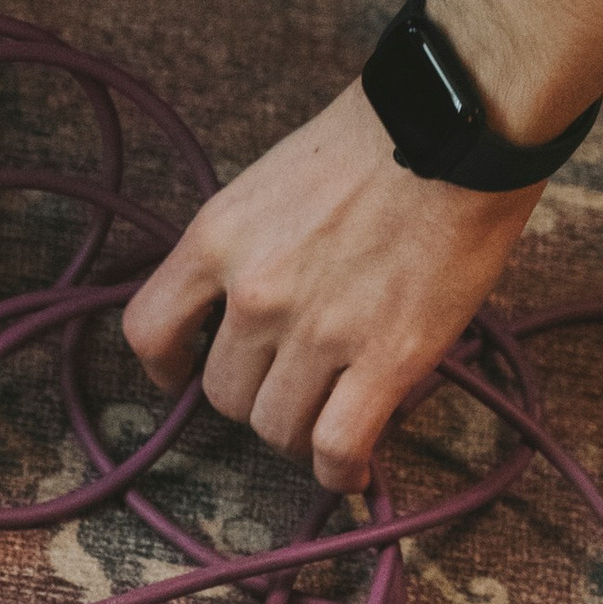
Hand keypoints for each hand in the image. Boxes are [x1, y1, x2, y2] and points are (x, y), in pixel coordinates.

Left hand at [123, 82, 538, 492]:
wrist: (453, 132)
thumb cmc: (369, 146)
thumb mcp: (267, 186)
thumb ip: (243, 252)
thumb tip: (238, 316)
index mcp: (216, 240)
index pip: (148, 329)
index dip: (165, 365)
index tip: (185, 372)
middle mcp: (256, 291)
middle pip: (223, 393)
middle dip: (254, 397)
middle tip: (290, 385)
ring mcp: (318, 331)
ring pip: (276, 427)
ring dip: (297, 433)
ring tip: (325, 420)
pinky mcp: (385, 360)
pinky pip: (336, 445)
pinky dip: (338, 471)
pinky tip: (348, 470)